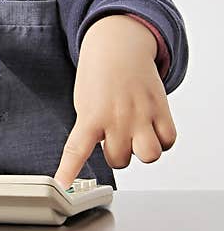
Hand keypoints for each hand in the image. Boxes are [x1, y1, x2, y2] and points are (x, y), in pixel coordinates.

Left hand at [54, 14, 177, 188]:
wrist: (117, 47)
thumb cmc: (98, 75)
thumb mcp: (84, 102)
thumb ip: (90, 128)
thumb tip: (101, 150)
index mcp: (90, 115)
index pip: (76, 149)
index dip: (69, 169)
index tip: (62, 183)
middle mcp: (116, 118)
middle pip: (120, 160)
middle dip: (117, 154)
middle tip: (114, 135)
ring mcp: (140, 114)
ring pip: (149, 156)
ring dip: (142, 150)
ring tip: (135, 133)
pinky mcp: (161, 109)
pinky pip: (168, 141)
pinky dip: (162, 140)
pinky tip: (151, 126)